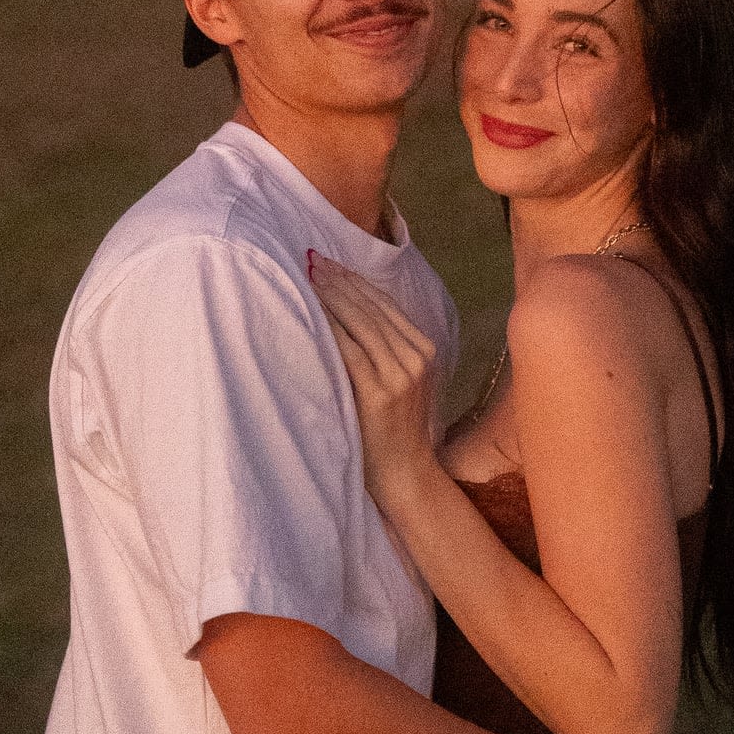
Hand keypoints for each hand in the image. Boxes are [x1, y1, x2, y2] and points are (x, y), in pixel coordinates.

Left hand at [307, 252, 440, 511]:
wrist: (406, 474)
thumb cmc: (393, 429)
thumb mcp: (401, 381)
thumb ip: (385, 349)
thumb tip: (347, 312)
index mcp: (425, 349)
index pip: (385, 304)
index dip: (354, 280)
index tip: (327, 263)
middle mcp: (417, 357)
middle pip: (372, 307)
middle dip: (339, 281)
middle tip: (310, 259)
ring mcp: (401, 374)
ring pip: (361, 322)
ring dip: (332, 296)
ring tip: (308, 276)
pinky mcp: (381, 392)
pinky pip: (350, 350)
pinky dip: (330, 327)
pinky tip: (311, 313)